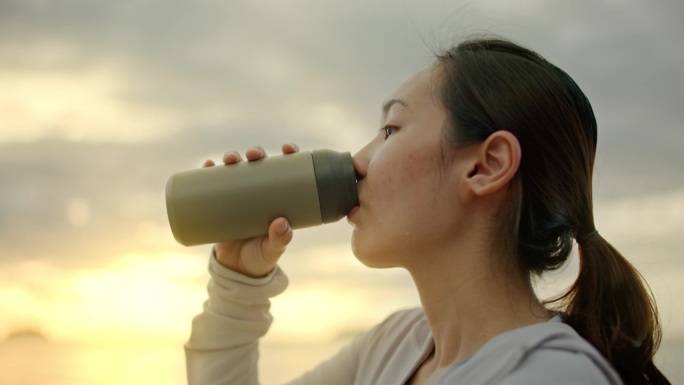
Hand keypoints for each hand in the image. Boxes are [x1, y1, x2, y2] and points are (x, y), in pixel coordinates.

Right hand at [202, 144, 299, 277]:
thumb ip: (280, 240)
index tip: (289, 149)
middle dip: (256, 153)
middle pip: (258, 164)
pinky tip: (207, 165)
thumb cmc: (261, 257)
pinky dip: (208, 172)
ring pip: (236, 169)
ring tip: (230, 159)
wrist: (237, 271)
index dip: (289, 155)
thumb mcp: (272, 250)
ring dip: (232, 158)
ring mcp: (238, 197)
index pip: (287, 170)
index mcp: (278, 197)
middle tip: (254, 155)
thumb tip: (282, 223)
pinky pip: (212, 184)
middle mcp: (259, 192)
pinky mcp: (219, 204)